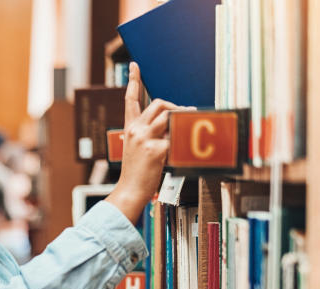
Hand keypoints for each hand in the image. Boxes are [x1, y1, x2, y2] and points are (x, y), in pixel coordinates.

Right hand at [105, 62, 180, 223]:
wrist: (130, 191)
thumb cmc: (137, 173)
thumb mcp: (139, 149)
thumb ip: (152, 134)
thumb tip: (174, 123)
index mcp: (130, 129)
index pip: (131, 100)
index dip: (133, 81)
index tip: (135, 66)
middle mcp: (136, 130)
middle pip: (159, 104)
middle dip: (175, 107)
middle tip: (184, 116)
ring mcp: (145, 138)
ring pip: (169, 115)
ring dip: (183, 118)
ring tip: (190, 126)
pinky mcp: (156, 149)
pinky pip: (177, 137)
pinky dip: (184, 142)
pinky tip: (183, 151)